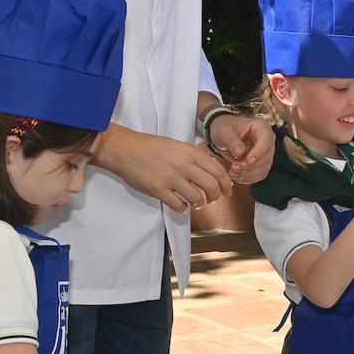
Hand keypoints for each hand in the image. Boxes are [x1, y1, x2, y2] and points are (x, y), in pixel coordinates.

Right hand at [100, 127, 232, 212]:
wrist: (126, 149)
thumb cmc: (151, 147)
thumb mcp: (178, 146)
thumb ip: (195, 156)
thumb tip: (211, 167)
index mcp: (191, 153)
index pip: (218, 171)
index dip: (226, 184)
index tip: (227, 190)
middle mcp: (184, 165)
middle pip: (211, 186)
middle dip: (216, 196)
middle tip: (214, 199)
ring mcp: (171, 178)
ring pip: (197, 197)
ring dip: (200, 203)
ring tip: (197, 203)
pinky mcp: (158, 189)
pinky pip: (178, 205)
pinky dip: (183, 208)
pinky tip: (181, 205)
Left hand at [207, 114, 274, 184]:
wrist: (223, 134)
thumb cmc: (225, 128)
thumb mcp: (224, 131)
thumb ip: (231, 140)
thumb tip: (239, 153)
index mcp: (261, 128)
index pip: (266, 140)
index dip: (259, 152)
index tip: (248, 161)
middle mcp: (268, 141)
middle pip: (267, 157)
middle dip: (250, 166)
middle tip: (234, 168)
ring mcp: (266, 153)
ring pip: (264, 168)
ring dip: (248, 174)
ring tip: (232, 172)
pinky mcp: (262, 164)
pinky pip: (260, 175)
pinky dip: (248, 178)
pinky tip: (236, 176)